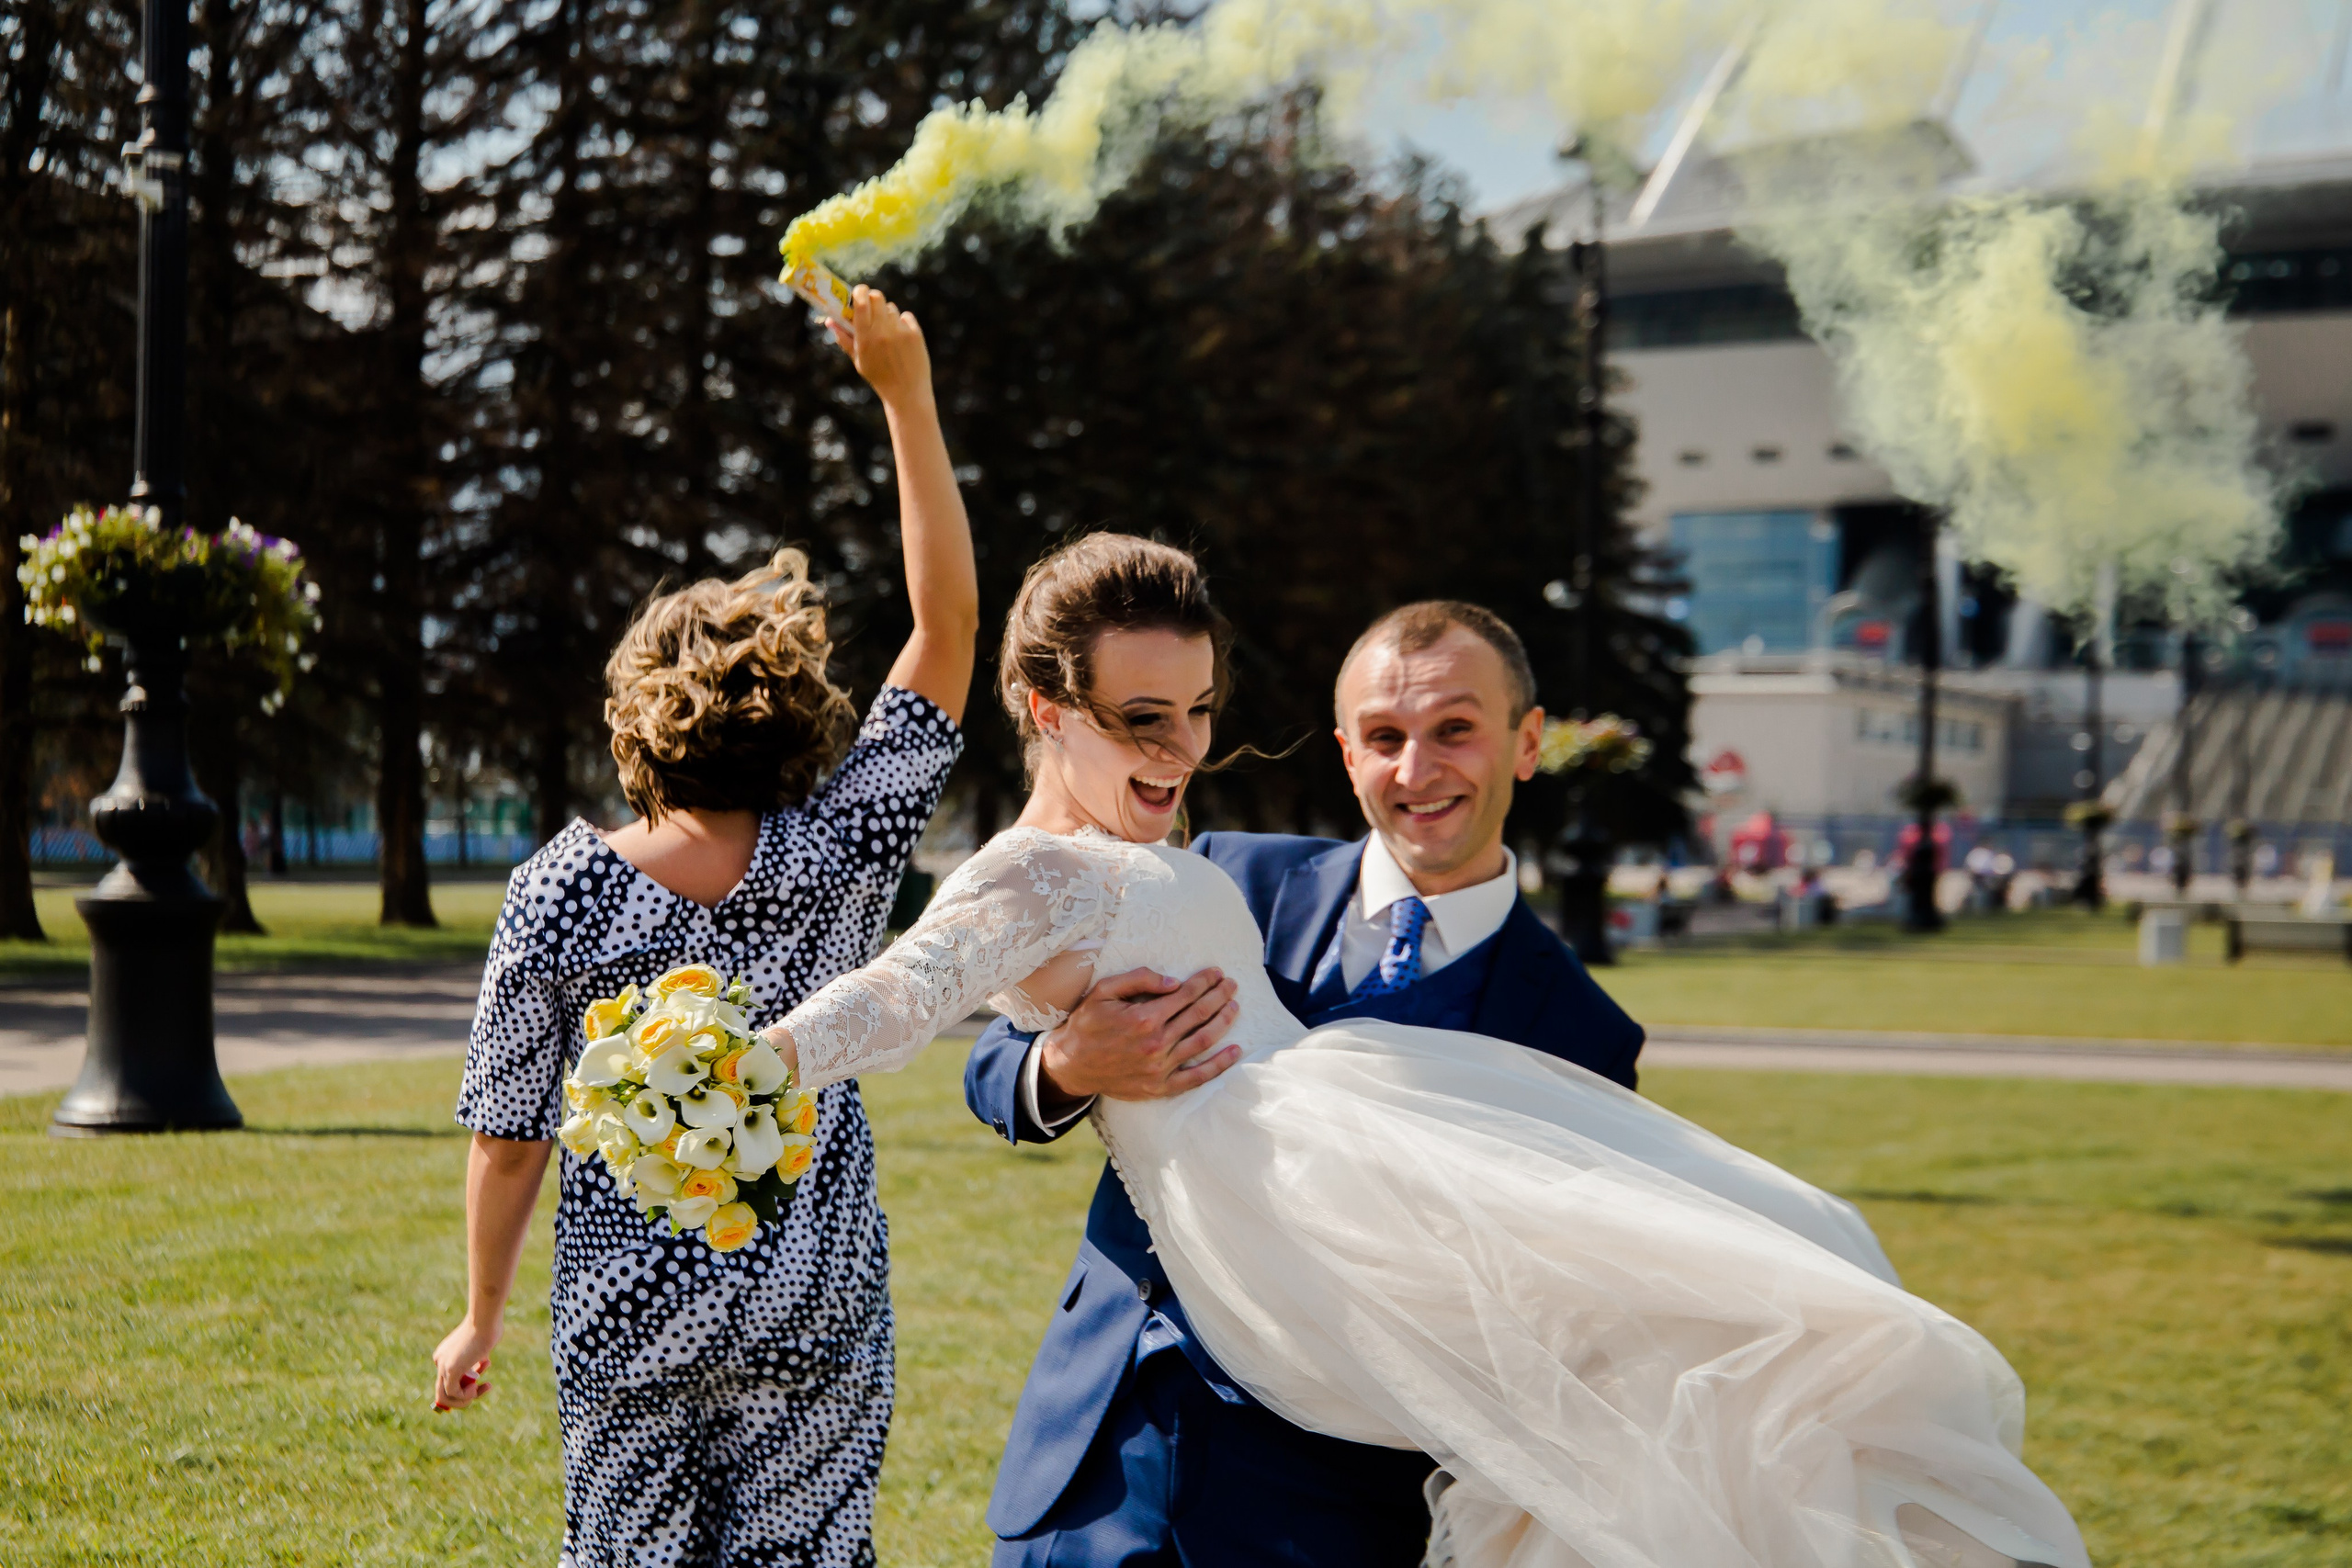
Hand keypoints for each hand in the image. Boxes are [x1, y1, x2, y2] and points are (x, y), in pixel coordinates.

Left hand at [431, 1316, 500, 1412]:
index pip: (451, 1378)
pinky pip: (454, 1394)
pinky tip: (478, 1385)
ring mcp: (444, 1367)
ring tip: (481, 1389)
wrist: (485, 1319)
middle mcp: (440, 1361)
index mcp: (445, 1354)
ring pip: (445, 1397)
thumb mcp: (481, 1345)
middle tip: (483, 1388)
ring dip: (465, 1400)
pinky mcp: (450, 1371)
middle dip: (464, 1396)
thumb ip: (476, 1358)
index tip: (485, 1374)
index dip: (469, 1382)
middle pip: (444, 1391)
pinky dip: (467, 1395)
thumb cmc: (488, 1327)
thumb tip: (480, 1364)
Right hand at [829, 285, 931, 409]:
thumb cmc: (879, 377)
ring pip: (891, 308)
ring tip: (888, 334)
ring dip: (887, 315)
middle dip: (872, 298)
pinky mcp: (915, 334)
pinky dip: (903, 323)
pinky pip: (906, 317)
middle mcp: (882, 331)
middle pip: (877, 297)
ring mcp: (900, 332)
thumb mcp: (858, 360)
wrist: (907, 393)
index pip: (861, 302)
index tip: (858, 291)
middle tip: (871, 307)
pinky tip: (901, 340)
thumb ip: (844, 339)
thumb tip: (829, 321)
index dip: (859, 291)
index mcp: (865, 337)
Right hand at [1037, 966, 1241, 1112]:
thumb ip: (1138, 979)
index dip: (1205, 982)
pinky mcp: (1160, 1087)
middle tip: (1232, 985)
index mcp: (1144, 1018)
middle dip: (1219, 996)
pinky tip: (1235, 1050)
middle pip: (1199, 1015)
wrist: (1071, 1064)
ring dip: (1223, 1021)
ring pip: (1203, 1041)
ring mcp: (1160, 1067)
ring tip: (1234, 1007)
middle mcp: (1156, 1043)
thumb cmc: (1087, 1023)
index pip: (1186, 995)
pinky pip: (1197, 1077)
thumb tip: (1175, 981)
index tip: (1217, 973)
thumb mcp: (1104, 991)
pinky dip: (1219, 1064)